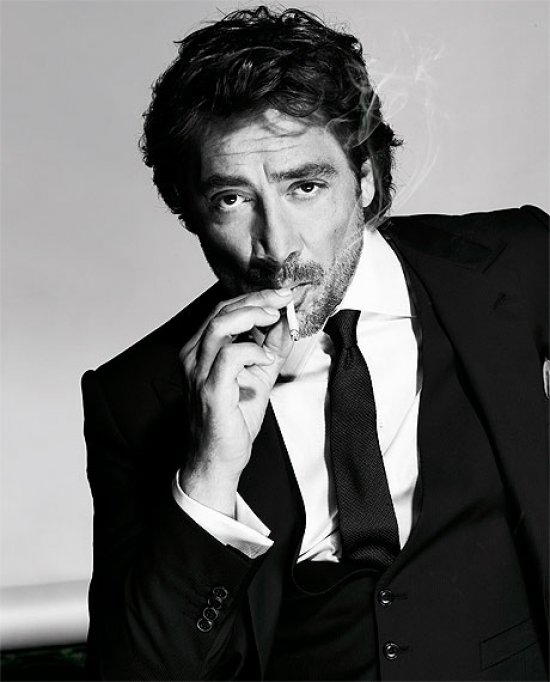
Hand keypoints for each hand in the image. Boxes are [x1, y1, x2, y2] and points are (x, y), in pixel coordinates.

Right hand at [178, 288, 293, 513]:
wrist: (218, 459)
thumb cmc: (232, 419)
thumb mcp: (257, 376)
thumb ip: (270, 349)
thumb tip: (287, 323)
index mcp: (201, 350)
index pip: (224, 310)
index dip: (255, 297)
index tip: (282, 294)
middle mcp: (194, 357)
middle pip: (222, 311)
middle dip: (258, 299)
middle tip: (285, 298)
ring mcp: (198, 373)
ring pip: (221, 325)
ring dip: (254, 315)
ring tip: (276, 318)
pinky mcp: (210, 390)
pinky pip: (230, 356)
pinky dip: (253, 350)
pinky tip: (266, 358)